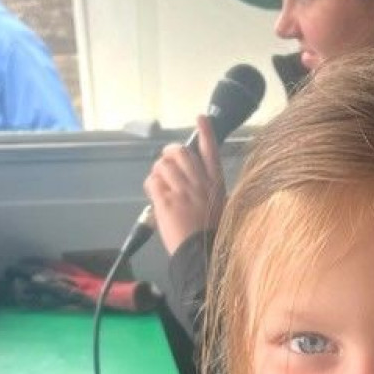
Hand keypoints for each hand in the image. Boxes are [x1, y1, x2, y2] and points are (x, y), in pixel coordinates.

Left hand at [143, 116, 225, 255]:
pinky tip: (155, 195)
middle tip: (165, 163)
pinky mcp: (166, 201)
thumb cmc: (213, 237)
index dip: (205, 132)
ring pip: (163, 165)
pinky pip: (152, 181)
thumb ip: (211, 193)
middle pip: (180, 152)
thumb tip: (199, 186)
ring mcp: (182, 191)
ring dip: (158, 172)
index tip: (201, 118)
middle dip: (169, 154)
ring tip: (160, 184)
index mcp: (216, 185)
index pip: (211, 151)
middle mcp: (199, 183)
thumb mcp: (222, 210)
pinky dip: (150, 185)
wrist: (202, 254)